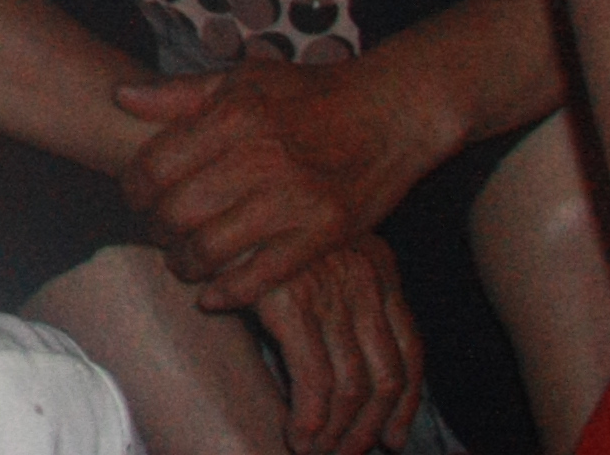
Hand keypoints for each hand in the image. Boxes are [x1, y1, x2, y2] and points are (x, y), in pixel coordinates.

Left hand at [116, 53, 440, 308]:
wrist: (392, 111)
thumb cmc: (311, 92)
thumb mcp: (244, 78)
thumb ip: (181, 93)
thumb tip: (121, 96)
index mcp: (234, 116)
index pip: (157, 164)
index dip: (134, 187)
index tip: (133, 196)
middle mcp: (262, 158)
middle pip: (179, 210)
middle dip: (155, 227)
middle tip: (154, 231)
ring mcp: (295, 199)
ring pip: (214, 247)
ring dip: (185, 263)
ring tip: (179, 261)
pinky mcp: (326, 232)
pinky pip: (265, 274)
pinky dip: (230, 292)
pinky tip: (210, 296)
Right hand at [235, 238, 424, 454]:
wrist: (198, 181)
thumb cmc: (246, 218)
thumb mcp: (310, 250)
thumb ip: (336, 294)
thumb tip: (347, 362)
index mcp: (377, 264)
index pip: (411, 348)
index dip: (406, 403)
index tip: (391, 437)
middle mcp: (364, 277)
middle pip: (389, 375)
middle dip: (370, 426)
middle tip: (346, 454)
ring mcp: (329, 289)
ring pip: (355, 387)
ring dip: (338, 433)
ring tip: (315, 451)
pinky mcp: (289, 302)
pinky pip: (315, 381)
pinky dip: (310, 419)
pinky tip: (297, 436)